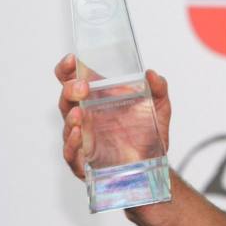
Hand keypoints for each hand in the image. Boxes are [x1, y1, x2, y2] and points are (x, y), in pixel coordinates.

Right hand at [54, 54, 172, 180]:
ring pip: (67, 125)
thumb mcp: (159, 107)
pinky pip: (71, 152)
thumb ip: (158, 88)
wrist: (153, 165)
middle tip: (82, 87)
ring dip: (71, 117)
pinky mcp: (83, 160)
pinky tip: (79, 134)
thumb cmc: (147, 134)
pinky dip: (73, 143)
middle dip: (70, 90)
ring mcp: (83, 138)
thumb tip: (152, 74)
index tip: (71, 60)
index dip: (67, 69)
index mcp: (97, 99)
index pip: (73, 80)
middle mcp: (86, 116)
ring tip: (79, 113)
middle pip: (67, 100)